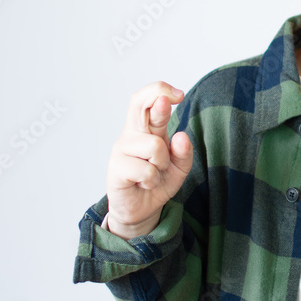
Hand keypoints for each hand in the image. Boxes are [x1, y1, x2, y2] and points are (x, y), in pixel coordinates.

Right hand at [106, 81, 192, 238]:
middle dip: (157, 101)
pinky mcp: (116, 168)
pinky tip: (145, 183)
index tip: (179, 94)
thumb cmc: (157, 181)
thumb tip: (181, 136)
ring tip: (154, 174)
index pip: (146, 100)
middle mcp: (133, 134)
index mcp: (147, 129)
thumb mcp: (179, 168)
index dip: (160, 91)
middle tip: (169, 101)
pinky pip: (146, 170)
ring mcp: (122, 149)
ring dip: (162, 164)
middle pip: (138, 105)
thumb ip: (184, 153)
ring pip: (155, 146)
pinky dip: (152, 180)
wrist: (141, 209)